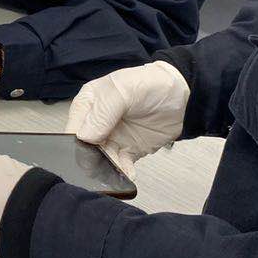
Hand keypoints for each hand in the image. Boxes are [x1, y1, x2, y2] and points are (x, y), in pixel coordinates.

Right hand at [66, 60, 189, 180]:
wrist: (184, 96)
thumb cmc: (152, 84)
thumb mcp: (124, 90)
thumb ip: (103, 112)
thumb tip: (84, 136)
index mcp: (88, 104)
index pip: (73, 127)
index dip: (76, 141)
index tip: (87, 149)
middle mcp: (96, 123)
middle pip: (85, 147)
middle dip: (91, 158)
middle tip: (102, 163)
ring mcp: (112, 138)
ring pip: (101, 159)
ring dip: (107, 167)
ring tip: (118, 169)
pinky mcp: (127, 151)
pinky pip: (120, 166)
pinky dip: (122, 172)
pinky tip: (128, 173)